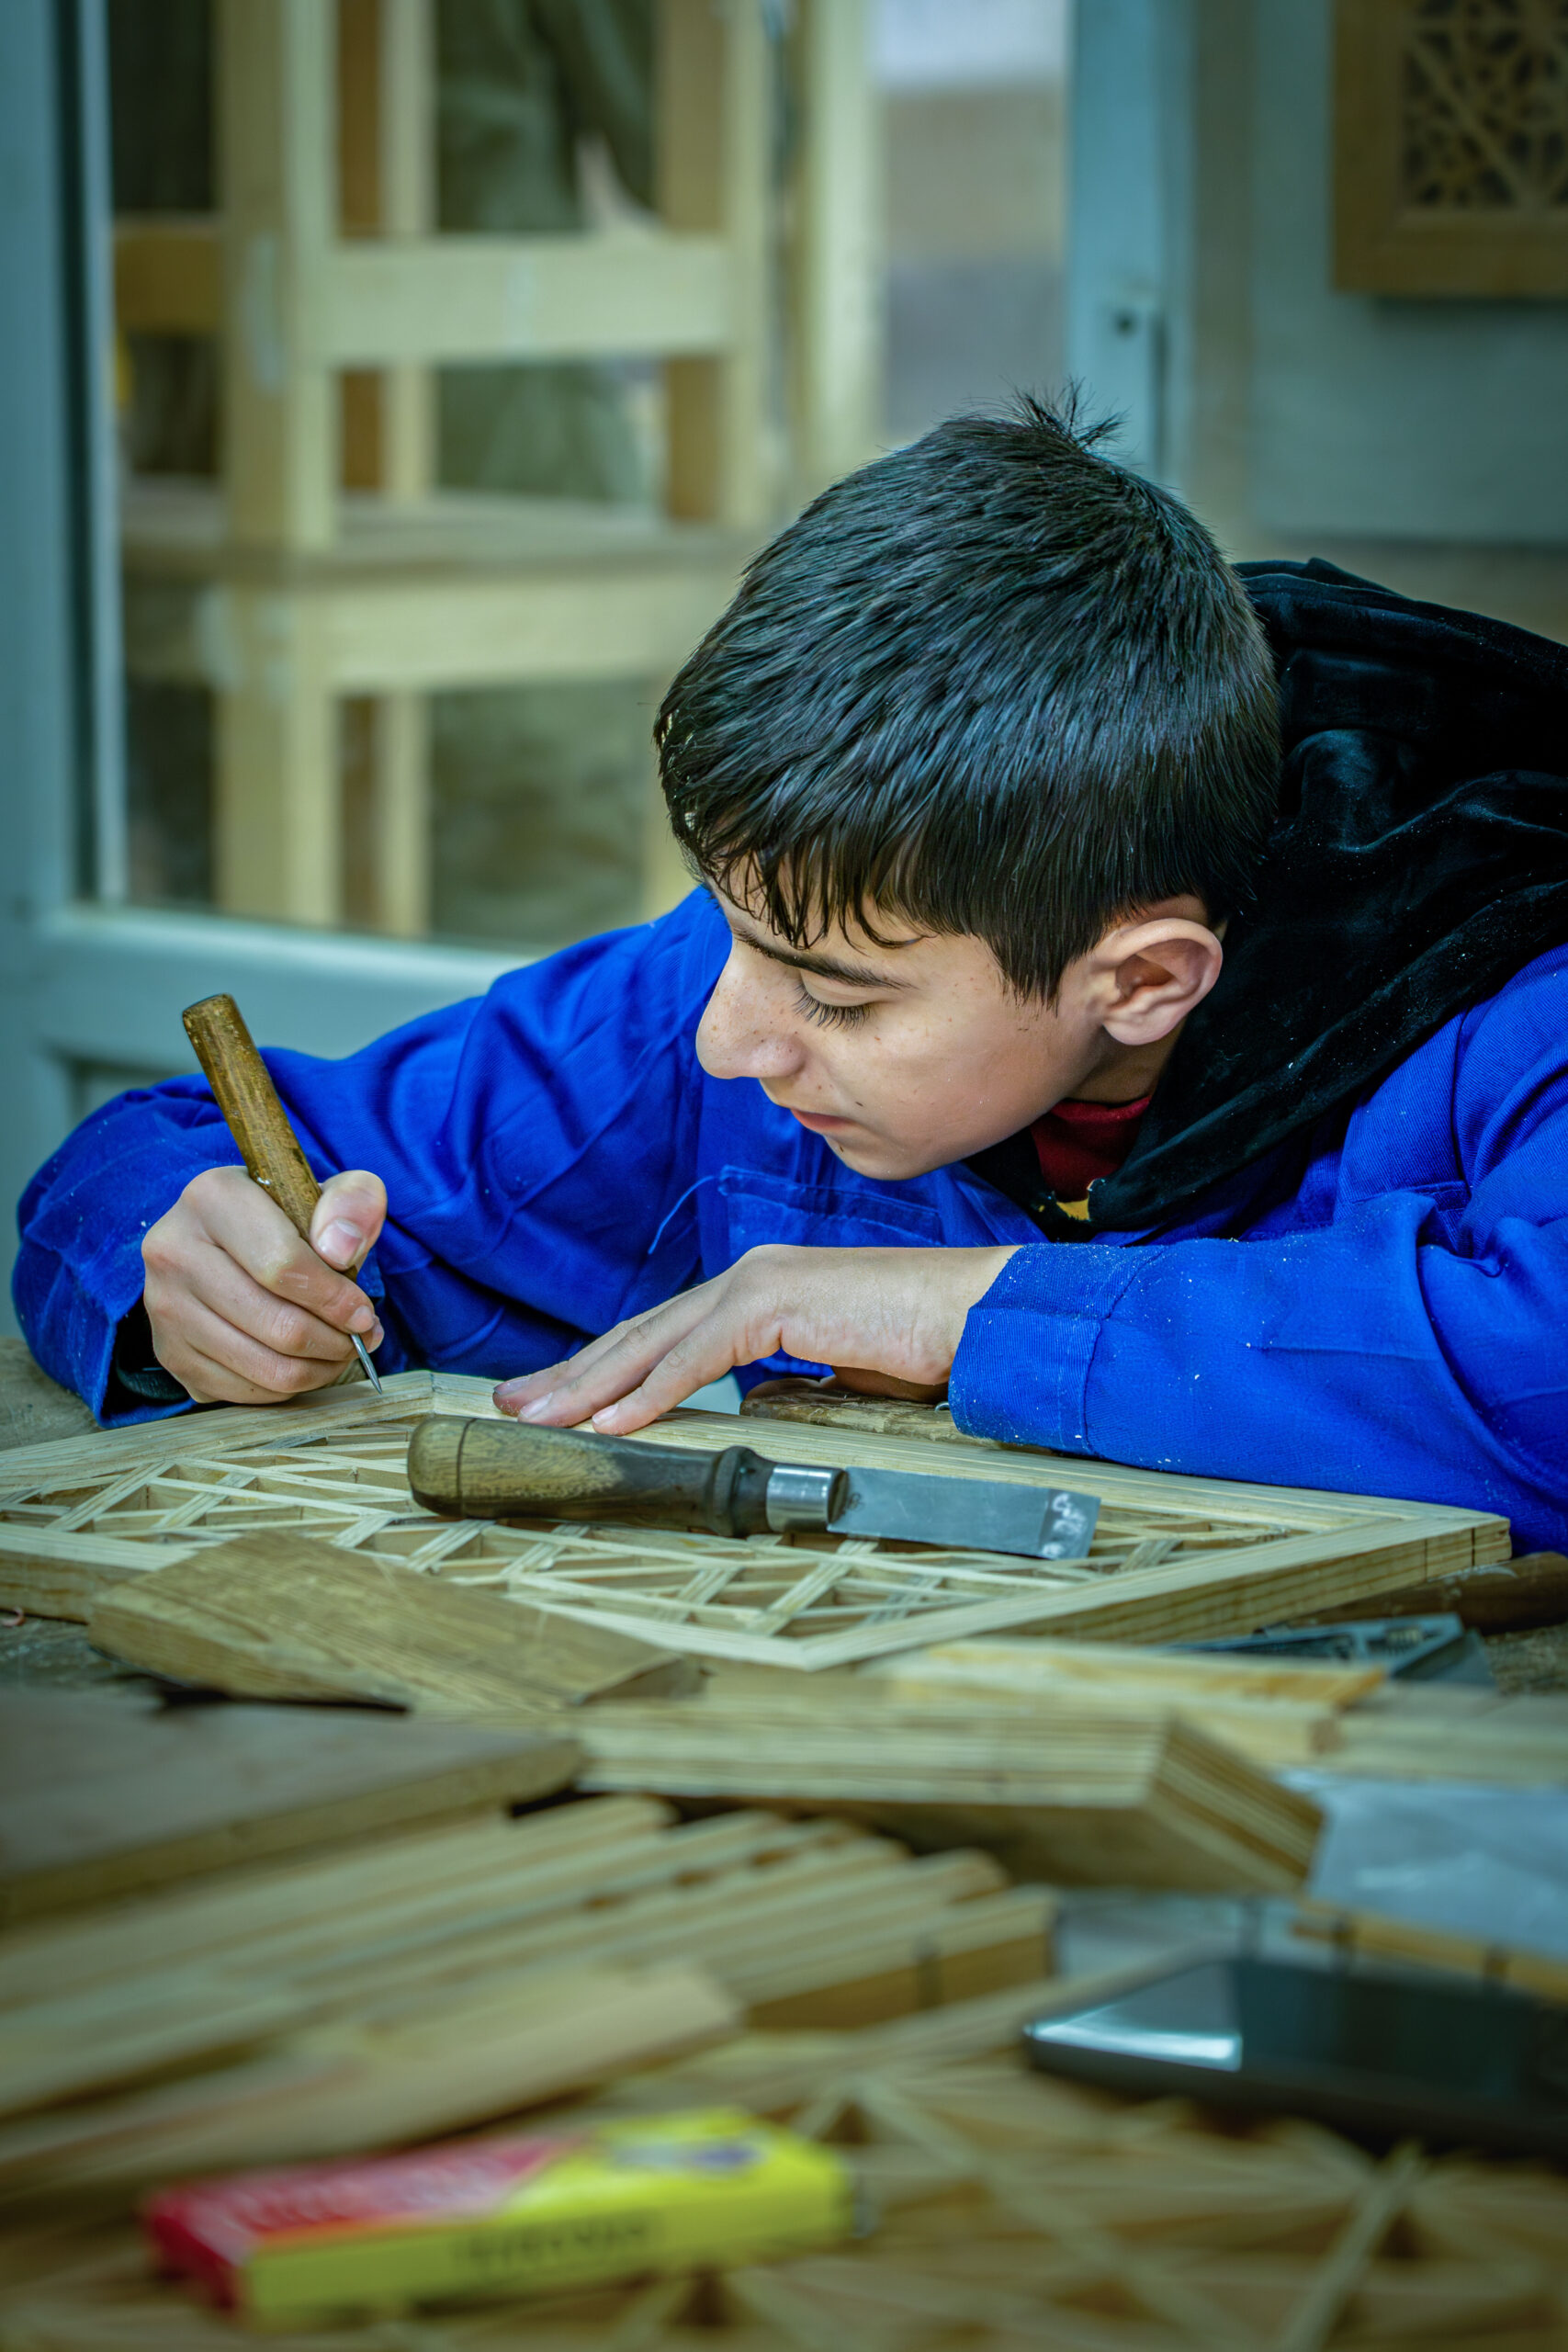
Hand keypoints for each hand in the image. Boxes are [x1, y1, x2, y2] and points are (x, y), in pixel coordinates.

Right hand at [141, 1165, 386, 1404]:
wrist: (230, 1240)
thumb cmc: (289, 1218)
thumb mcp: (332, 1193)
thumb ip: (353, 1204)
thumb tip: (340, 1250)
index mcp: (211, 1199)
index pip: (283, 1265)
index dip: (335, 1298)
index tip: (363, 1312)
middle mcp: (173, 1251)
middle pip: (276, 1324)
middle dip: (334, 1340)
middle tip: (359, 1337)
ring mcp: (163, 1306)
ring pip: (264, 1366)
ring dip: (318, 1369)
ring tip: (341, 1350)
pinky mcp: (169, 1352)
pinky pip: (244, 1392)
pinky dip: (288, 1386)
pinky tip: (305, 1362)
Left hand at [493, 1243, 1017, 1434]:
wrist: (979, 1319)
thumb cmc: (922, 1349)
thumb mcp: (834, 1376)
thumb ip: (784, 1387)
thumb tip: (747, 1414)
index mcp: (758, 1291)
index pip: (662, 1335)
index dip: (602, 1368)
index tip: (553, 1399)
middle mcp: (748, 1277)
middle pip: (639, 1333)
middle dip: (571, 1372)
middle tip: (509, 1406)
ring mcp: (760, 1283)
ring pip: (654, 1342)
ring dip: (591, 1384)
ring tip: (538, 1418)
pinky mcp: (778, 1304)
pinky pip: (700, 1356)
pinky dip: (652, 1389)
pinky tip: (612, 1420)